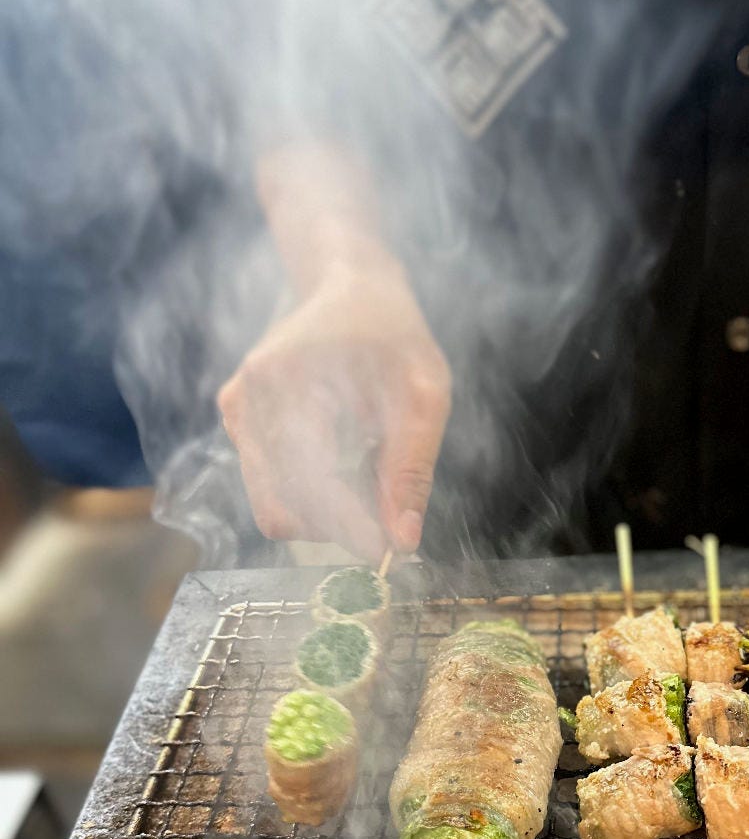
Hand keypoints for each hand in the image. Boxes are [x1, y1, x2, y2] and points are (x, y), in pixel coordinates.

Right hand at [218, 257, 450, 559]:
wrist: (351, 287)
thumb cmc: (394, 335)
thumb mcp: (424, 393)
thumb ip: (412, 467)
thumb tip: (403, 541)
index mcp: (286, 383)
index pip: (309, 485)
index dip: (352, 529)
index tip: (391, 551)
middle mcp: (247, 401)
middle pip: (283, 510)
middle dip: (339, 527)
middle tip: (388, 517)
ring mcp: (235, 412)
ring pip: (273, 507)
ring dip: (326, 513)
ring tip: (370, 474)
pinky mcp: (236, 421)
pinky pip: (269, 486)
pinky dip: (311, 491)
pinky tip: (343, 457)